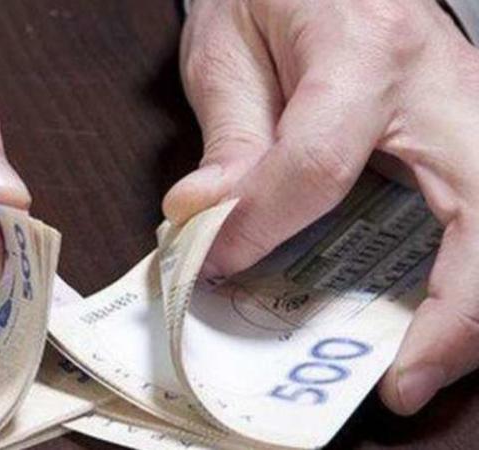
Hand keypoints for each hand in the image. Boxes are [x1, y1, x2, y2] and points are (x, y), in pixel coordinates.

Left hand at [165, 0, 478, 415]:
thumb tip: (204, 217)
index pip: (317, 165)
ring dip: (474, 311)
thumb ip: (228, 136)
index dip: (261, 226)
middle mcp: (443, 84)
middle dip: (451, 316)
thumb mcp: (229, 45)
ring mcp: (473, 109)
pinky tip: (434, 319)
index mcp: (364, 52)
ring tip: (419, 366)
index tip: (216, 262)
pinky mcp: (474, 132)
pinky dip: (470, 280)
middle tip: (398, 383)